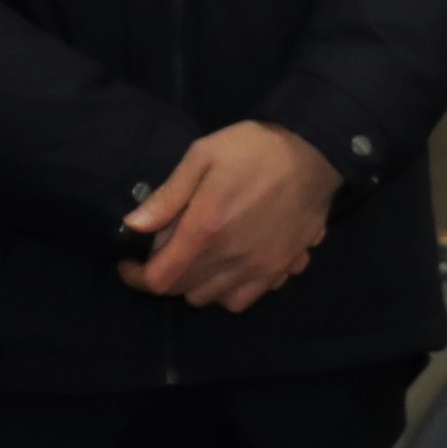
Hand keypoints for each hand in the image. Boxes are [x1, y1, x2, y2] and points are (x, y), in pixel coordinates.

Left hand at [122, 119, 340, 310]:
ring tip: (198, 259)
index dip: (136, 276)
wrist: (315, 152)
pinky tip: (230, 266)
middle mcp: (231, 259)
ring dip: (197, 284)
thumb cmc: (253, 149)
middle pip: (183, 291)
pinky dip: (229, 290)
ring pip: (212, 299)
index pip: (159, 279)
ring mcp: (259, 268)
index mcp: (205, 230)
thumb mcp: (202, 157)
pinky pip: (244, 299)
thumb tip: (133, 226)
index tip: (130, 261)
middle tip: (165, 250)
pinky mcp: (282, 269)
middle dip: (165, 275)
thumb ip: (167, 196)